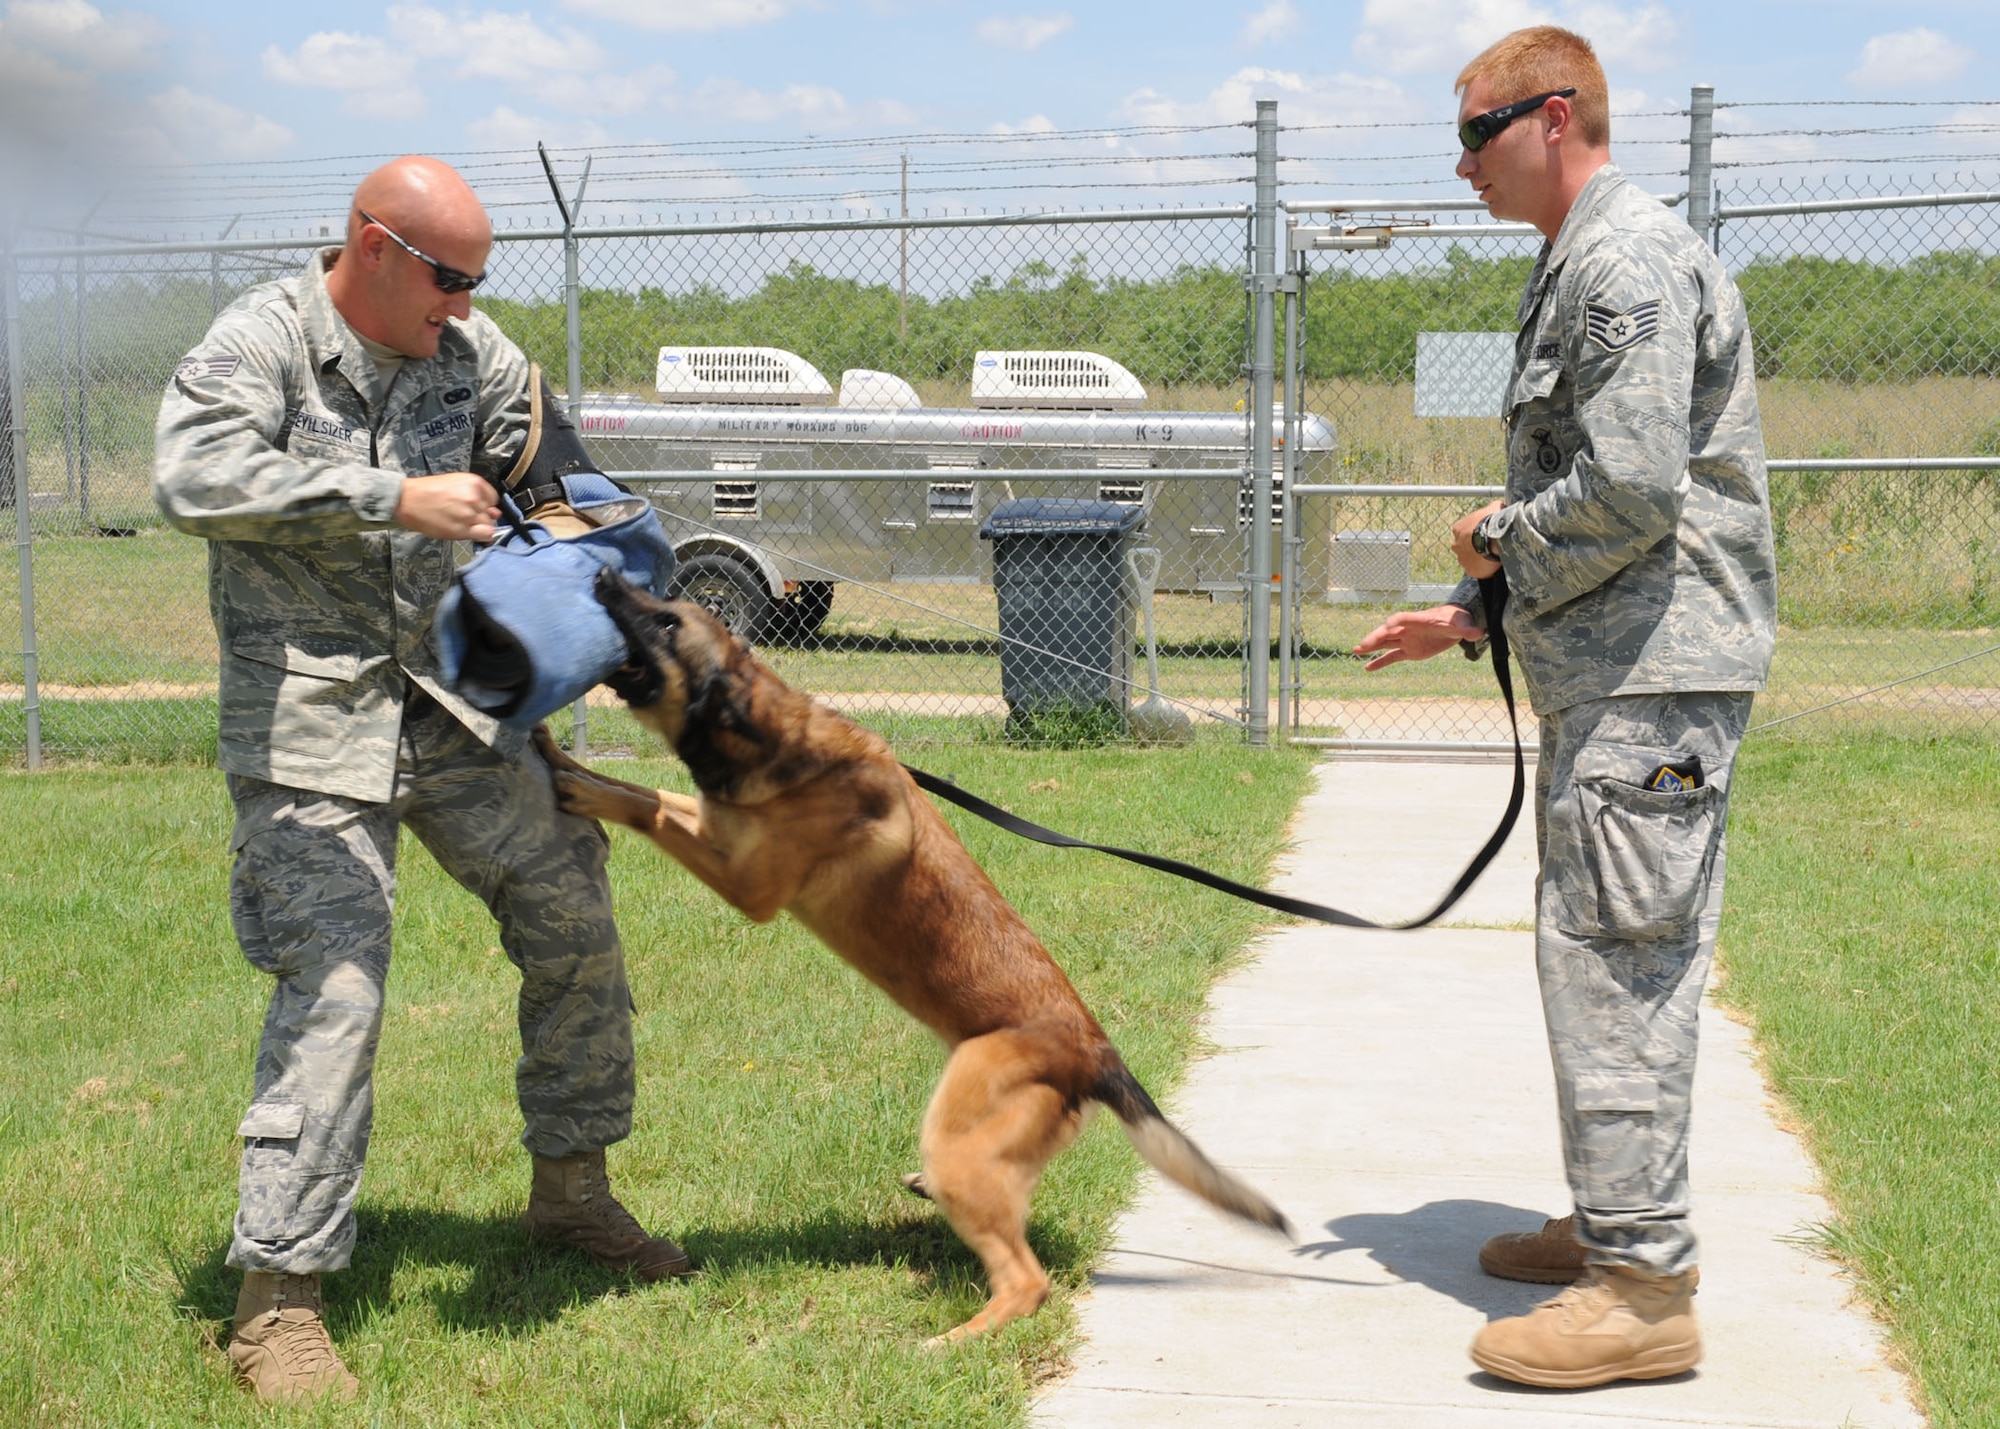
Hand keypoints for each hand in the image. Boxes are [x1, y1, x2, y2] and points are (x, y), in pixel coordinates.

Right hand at [395, 473, 500, 541]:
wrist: (406, 499)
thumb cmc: (427, 490)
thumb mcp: (454, 483)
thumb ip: (476, 495)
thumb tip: (496, 511)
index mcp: (473, 482)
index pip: (493, 498)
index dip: (485, 504)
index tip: (474, 506)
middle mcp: (474, 498)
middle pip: (490, 513)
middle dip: (480, 516)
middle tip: (461, 515)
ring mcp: (468, 515)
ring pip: (488, 524)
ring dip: (477, 526)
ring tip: (459, 522)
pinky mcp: (461, 529)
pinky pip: (485, 535)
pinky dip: (482, 535)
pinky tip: (469, 532)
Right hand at [1354, 605, 1483, 670]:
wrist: (1456, 625)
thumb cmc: (1458, 621)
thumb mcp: (1463, 625)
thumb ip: (1468, 630)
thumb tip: (1479, 632)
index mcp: (1419, 619)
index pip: (1403, 619)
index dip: (1394, 623)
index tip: (1385, 627)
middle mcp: (1408, 629)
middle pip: (1388, 631)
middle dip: (1375, 637)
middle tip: (1361, 645)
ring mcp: (1406, 640)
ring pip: (1385, 643)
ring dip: (1371, 647)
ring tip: (1356, 651)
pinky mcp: (1408, 651)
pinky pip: (1391, 657)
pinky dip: (1380, 662)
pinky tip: (1367, 668)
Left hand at [1451, 499, 1505, 578]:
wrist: (1493, 538)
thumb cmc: (1492, 521)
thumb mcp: (1494, 507)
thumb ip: (1494, 507)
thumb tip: (1500, 505)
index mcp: (1458, 528)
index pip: (1466, 531)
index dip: (1477, 532)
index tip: (1487, 533)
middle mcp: (1456, 544)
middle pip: (1465, 546)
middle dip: (1475, 546)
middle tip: (1489, 545)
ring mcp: (1462, 559)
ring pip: (1470, 559)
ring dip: (1478, 558)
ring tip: (1492, 555)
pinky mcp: (1470, 570)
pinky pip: (1476, 570)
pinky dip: (1483, 569)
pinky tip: (1492, 565)